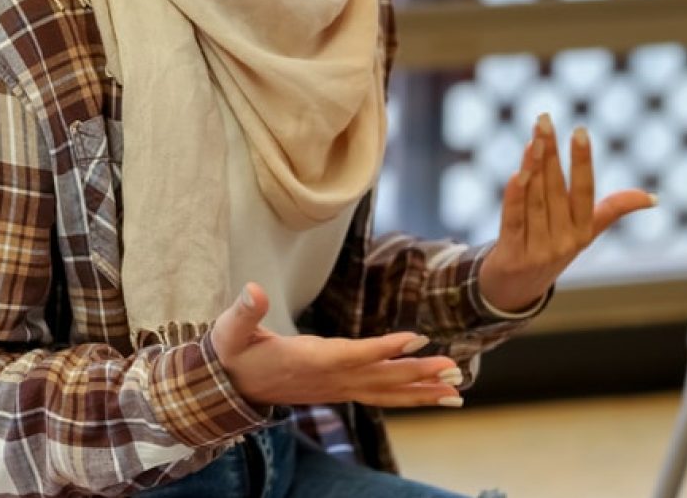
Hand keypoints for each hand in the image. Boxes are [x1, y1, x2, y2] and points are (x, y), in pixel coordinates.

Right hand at [210, 283, 464, 408]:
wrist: (230, 388)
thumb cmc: (233, 354)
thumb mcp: (230, 331)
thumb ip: (245, 312)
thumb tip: (253, 290)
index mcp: (309, 360)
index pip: (353, 354)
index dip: (385, 348)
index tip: (416, 340)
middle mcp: (329, 379)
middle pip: (380, 379)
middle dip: (418, 375)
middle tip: (454, 371)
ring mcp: (336, 388)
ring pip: (385, 393)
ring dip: (421, 391)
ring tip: (456, 391)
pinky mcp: (339, 390)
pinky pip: (380, 396)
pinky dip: (407, 396)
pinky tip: (430, 393)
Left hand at [478, 113, 656, 312]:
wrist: (516, 290)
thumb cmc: (552, 250)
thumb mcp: (586, 232)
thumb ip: (613, 210)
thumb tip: (653, 198)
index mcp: (583, 230)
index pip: (585, 190)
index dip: (583, 161)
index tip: (580, 131)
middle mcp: (564, 240)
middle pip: (556, 189)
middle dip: (551, 153)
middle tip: (544, 119)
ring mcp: (538, 249)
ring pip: (535, 201)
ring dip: (533, 168)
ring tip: (533, 139)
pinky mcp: (512, 254)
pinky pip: (514, 221)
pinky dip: (515, 198)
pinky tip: (516, 174)